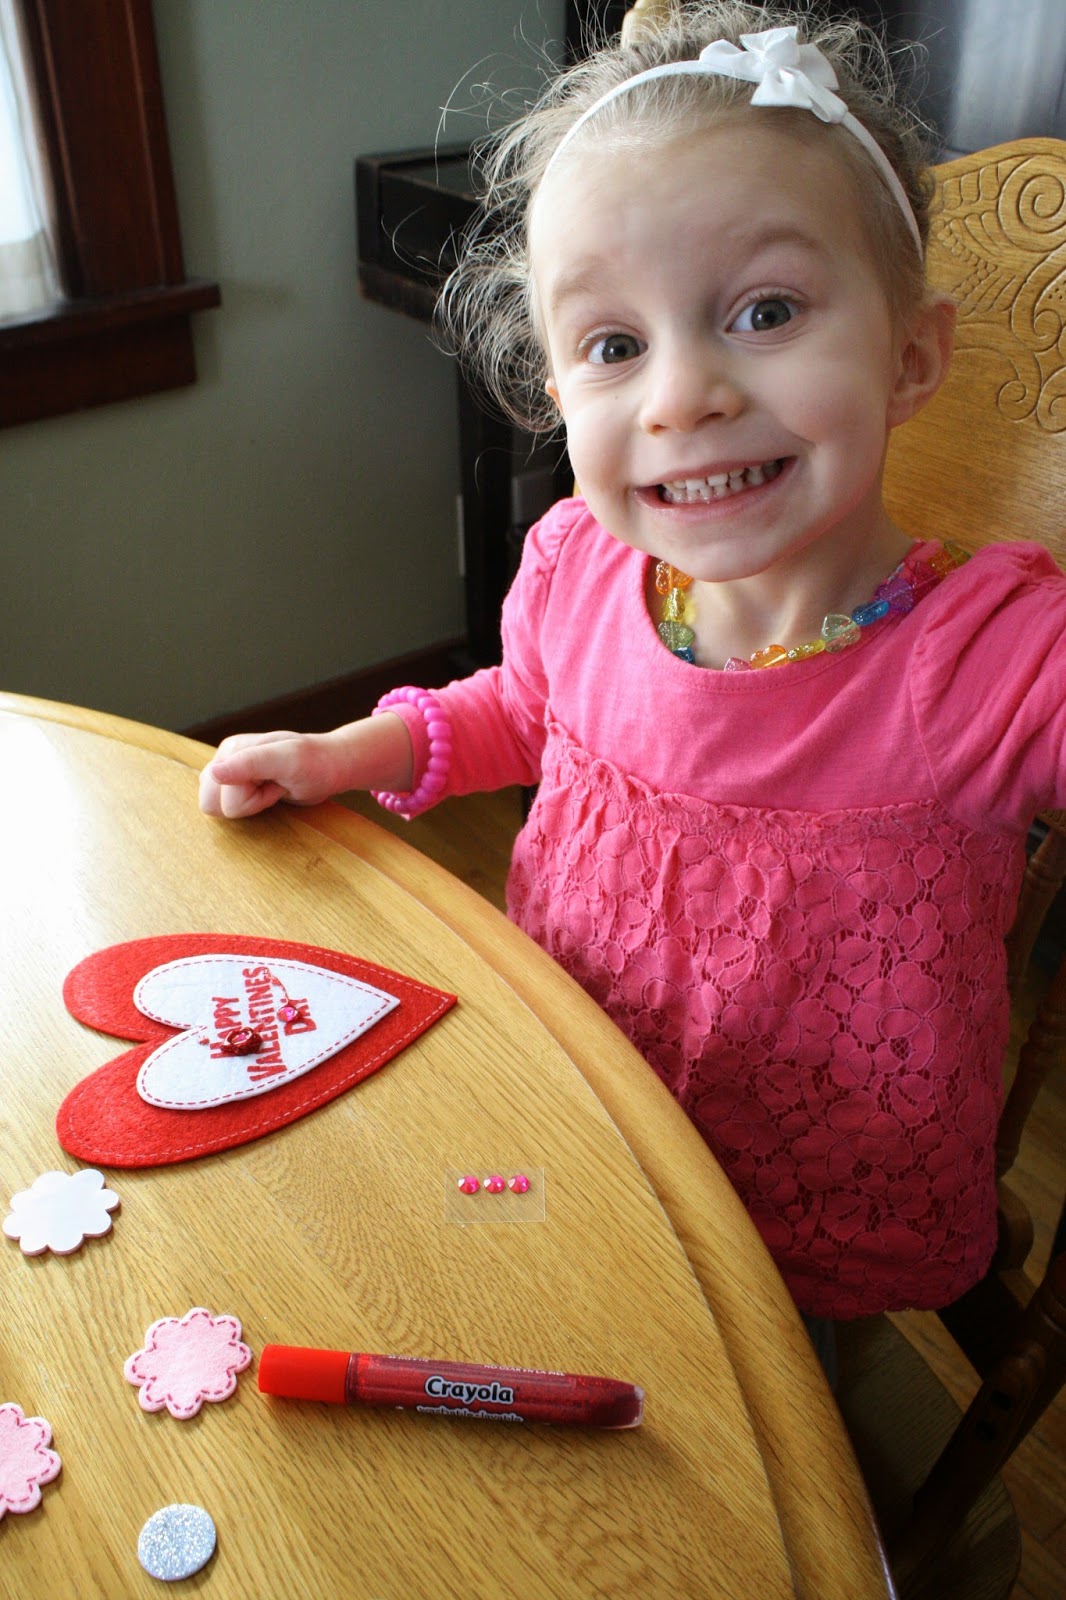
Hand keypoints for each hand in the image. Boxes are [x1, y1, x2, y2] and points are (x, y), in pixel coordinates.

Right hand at [198, 730, 337, 818]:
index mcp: (231, 750)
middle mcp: (226, 760)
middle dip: (246, 803)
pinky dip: (252, 807)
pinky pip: (230, 809)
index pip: (217, 796)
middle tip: (274, 786)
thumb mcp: (287, 760)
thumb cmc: (316, 762)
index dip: (250, 798)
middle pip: (212, 804)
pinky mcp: (239, 787)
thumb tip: (214, 773)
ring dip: (250, 805)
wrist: (331, 767)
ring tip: (273, 788)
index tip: (275, 782)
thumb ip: (249, 764)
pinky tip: (270, 793)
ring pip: (219, 809)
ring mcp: (232, 774)